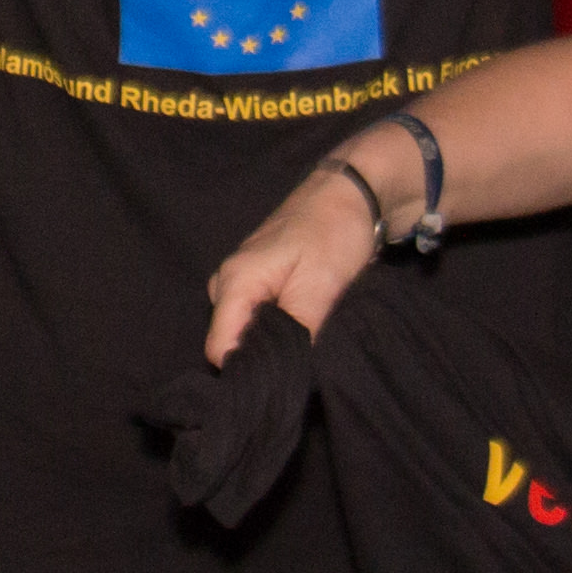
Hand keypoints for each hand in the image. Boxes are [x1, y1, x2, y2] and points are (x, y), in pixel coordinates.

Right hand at [202, 157, 387, 362]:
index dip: (245, 371)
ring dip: (271, 341)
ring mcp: (241, 278)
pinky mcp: (258, 277)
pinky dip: (276, 326)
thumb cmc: (335, 233)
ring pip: (244, 328)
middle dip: (259, 357)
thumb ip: (296, 332)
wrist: (352, 190)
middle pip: (229, 340)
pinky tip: (302, 325)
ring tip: (305, 342)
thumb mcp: (321, 286)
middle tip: (299, 362)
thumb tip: (283, 371)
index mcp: (235, 281)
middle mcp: (226, 281)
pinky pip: (255, 315)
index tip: (278, 382)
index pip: (218, 348)